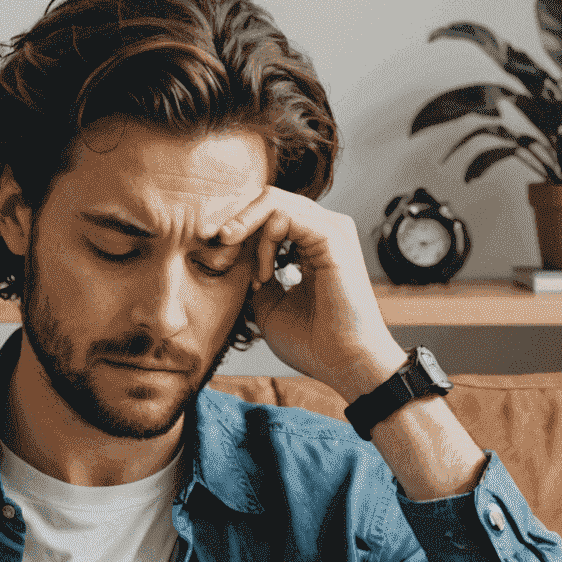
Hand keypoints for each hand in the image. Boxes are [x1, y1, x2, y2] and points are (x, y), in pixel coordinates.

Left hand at [216, 187, 406, 400]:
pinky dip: (265, 241)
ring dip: (247, 230)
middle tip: (219, 244)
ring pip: (274, 201)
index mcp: (313, 243)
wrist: (342, 362)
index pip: (270, 213)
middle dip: (238, 220)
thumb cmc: (314, 342)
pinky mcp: (332, 238)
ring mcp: (331, 231)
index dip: (240, 230)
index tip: (220, 257)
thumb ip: (257, 277)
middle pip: (270, 199)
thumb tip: (236, 260)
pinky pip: (285, 217)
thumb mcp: (270, 305)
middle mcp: (324, 231)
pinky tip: (263, 273)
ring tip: (241, 265)